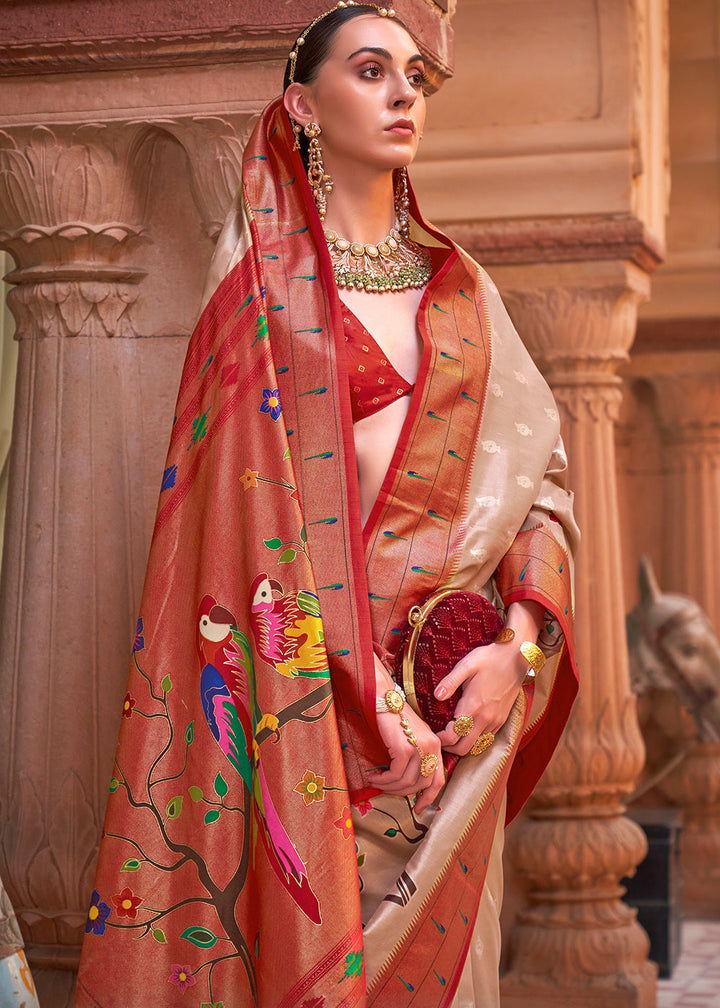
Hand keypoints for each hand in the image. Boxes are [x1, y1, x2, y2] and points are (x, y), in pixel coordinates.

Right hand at [366, 698, 444, 812]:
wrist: (382, 697)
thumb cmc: (391, 717)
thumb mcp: (409, 738)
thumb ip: (413, 758)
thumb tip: (405, 784)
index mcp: (435, 745)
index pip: (438, 779)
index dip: (429, 797)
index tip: (418, 809)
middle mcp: (432, 747)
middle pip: (421, 784)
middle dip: (401, 792)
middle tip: (384, 789)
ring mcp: (419, 747)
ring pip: (406, 781)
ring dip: (388, 786)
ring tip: (375, 781)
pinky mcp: (405, 748)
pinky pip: (395, 774)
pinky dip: (383, 779)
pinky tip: (373, 775)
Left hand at [435, 599, 544, 755]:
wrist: (516, 656)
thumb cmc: (489, 658)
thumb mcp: (467, 665)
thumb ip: (450, 682)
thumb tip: (436, 696)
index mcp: (473, 706)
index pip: (453, 737)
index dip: (440, 739)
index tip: (432, 732)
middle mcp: (485, 718)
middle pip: (464, 749)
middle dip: (449, 747)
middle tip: (439, 736)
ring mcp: (495, 721)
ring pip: (476, 746)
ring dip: (462, 744)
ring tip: (451, 733)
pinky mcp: (502, 719)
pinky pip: (486, 739)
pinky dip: (474, 739)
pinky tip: (467, 727)